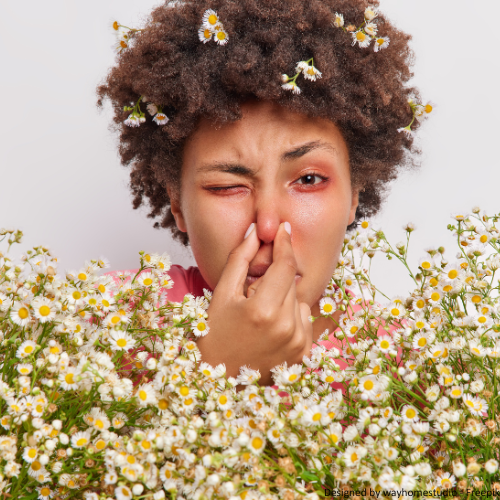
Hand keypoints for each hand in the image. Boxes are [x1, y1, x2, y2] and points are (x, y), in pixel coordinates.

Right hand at [196, 222, 312, 385]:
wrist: (216, 379)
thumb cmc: (213, 334)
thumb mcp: (221, 294)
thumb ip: (239, 258)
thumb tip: (255, 231)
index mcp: (263, 311)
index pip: (285, 265)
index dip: (284, 243)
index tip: (284, 228)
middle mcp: (286, 328)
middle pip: (291, 282)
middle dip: (273, 280)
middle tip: (251, 296)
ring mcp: (297, 343)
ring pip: (299, 300)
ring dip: (282, 299)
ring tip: (259, 316)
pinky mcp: (303, 354)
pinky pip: (304, 319)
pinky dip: (291, 316)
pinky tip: (270, 328)